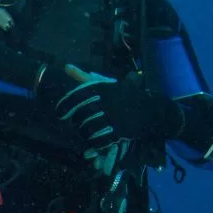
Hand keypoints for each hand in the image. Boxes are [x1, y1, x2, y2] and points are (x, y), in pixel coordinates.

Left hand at [54, 65, 183, 158]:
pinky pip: (99, 141)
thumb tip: (67, 67)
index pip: (74, 97)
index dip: (64, 107)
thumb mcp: (106, 83)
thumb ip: (85, 77)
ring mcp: (113, 116)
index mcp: (101, 88)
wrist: (151, 109)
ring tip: (90, 131)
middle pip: (80, 116)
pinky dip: (96, 145)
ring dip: (86, 134)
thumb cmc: (125, 95)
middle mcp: (106, 101)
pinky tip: (97, 142)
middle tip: (80, 123)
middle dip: (78, 122)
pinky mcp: (119, 131)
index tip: (60, 114)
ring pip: (88, 130)